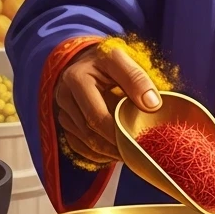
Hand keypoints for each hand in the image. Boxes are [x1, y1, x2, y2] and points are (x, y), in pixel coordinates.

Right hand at [55, 42, 161, 163]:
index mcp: (77, 79)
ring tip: (129, 154)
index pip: (96, 116)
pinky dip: (96, 154)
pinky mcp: (65, 121)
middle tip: (136, 155)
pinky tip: (113, 154)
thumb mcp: (122, 59)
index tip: (138, 143)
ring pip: (84, 142)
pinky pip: (78, 145)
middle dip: (114, 147)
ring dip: (106, 152)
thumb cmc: (107, 59)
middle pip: (89, 133)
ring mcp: (62, 110)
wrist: (88, 58)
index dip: (117, 134)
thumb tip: (152, 105)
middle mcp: (64, 96)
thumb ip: (137, 79)